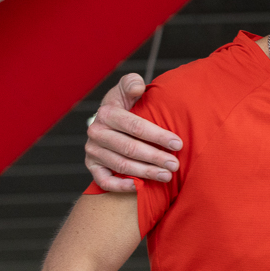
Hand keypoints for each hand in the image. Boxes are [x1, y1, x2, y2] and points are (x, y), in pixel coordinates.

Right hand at [85, 73, 182, 191]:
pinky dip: (120, 186)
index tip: (178, 144)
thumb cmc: (126, 104)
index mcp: (107, 112)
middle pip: (129, 148)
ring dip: (145, 172)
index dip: (157, 136)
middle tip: (175, 164)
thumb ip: (132, 83)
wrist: (109, 121)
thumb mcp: (128, 89)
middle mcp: (96, 132)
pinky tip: (139, 187)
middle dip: (155, 158)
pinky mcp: (91, 165)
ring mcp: (93, 150)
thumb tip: (138, 88)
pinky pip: (104, 180)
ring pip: (121, 165)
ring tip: (167, 176)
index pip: (135, 126)